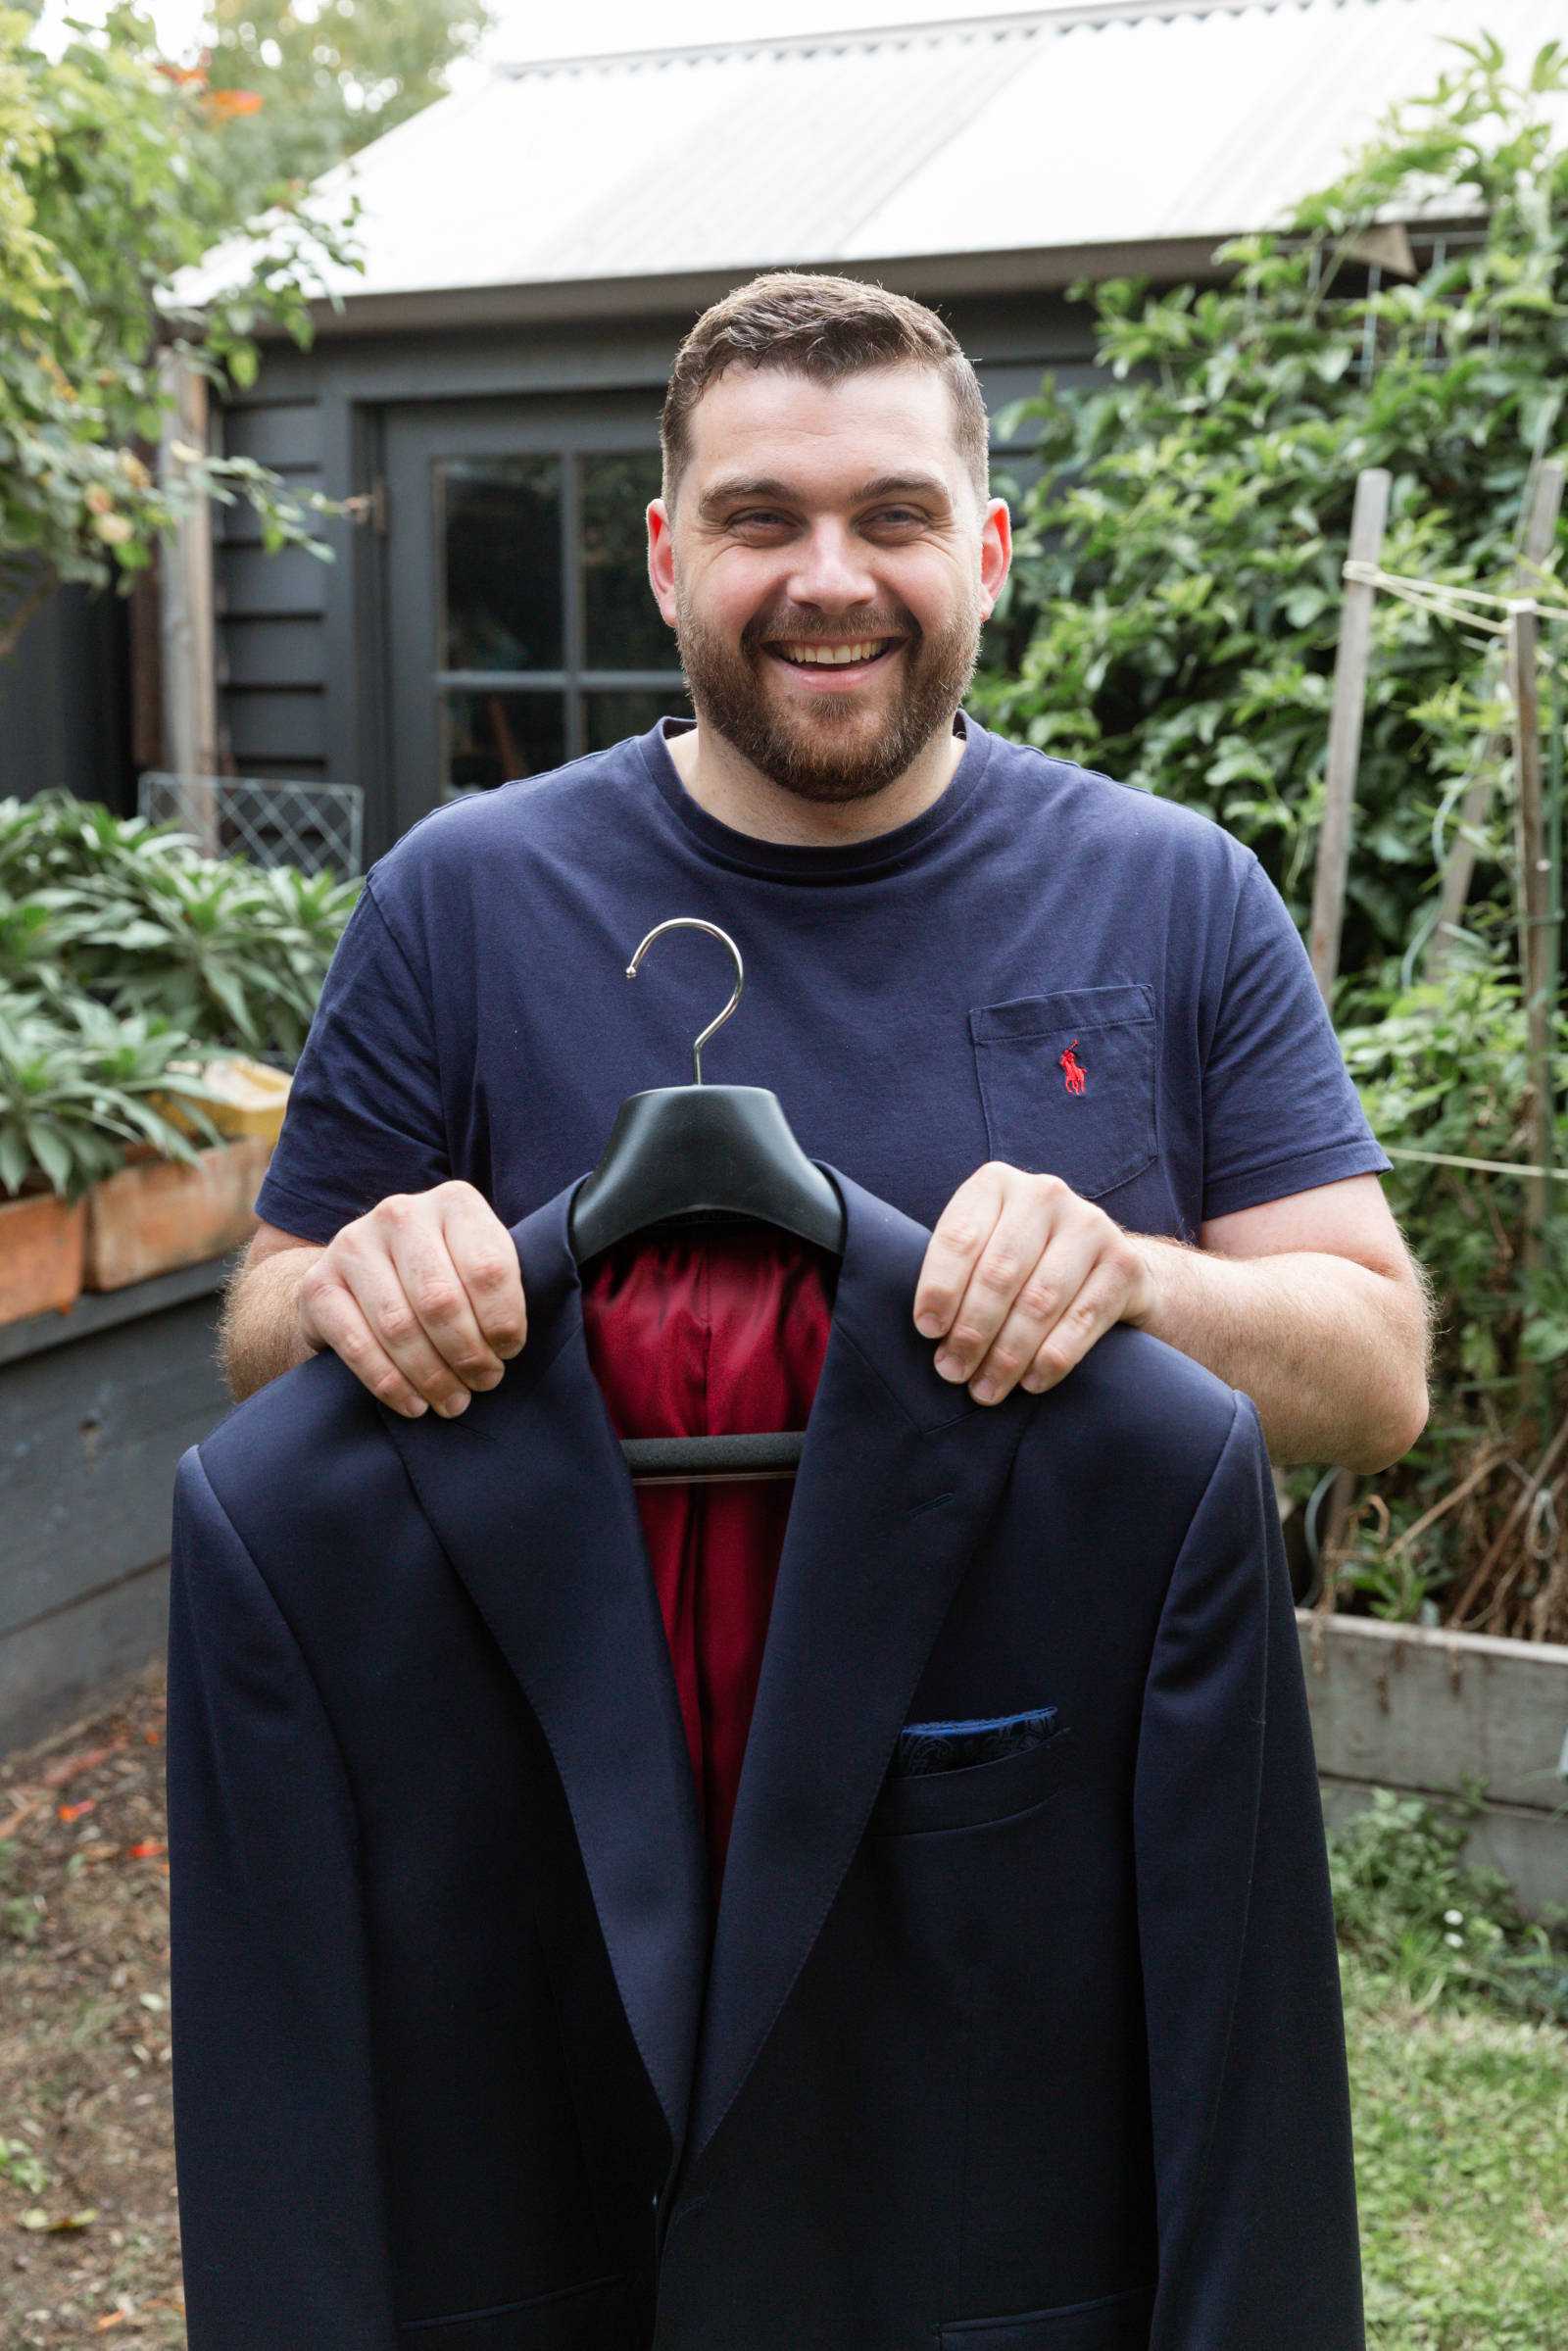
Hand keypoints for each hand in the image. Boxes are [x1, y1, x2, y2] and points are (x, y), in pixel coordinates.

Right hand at [297, 1181, 526, 1418]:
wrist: (351, 1280)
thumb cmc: (439, 1278)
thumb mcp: (476, 1263)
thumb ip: (505, 1281)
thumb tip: (558, 1321)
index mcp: (454, 1203)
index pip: (489, 1268)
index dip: (504, 1322)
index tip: (510, 1352)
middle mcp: (400, 1214)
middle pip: (442, 1301)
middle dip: (469, 1355)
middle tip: (484, 1383)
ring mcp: (352, 1245)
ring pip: (400, 1326)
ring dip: (433, 1376)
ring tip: (454, 1401)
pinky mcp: (317, 1285)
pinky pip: (358, 1345)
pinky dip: (390, 1383)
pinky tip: (414, 1403)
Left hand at [911, 1161, 1157, 1404]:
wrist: (1106, 1264)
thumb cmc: (1022, 1262)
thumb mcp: (984, 1247)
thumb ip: (957, 1272)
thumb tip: (928, 1330)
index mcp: (997, 1183)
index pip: (960, 1237)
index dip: (940, 1288)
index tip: (927, 1331)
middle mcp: (1045, 1194)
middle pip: (999, 1273)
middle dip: (971, 1331)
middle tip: (952, 1371)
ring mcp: (1090, 1225)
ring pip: (1039, 1301)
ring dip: (1007, 1354)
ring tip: (985, 1388)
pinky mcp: (1124, 1264)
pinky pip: (1082, 1320)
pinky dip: (1052, 1358)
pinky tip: (1030, 1383)